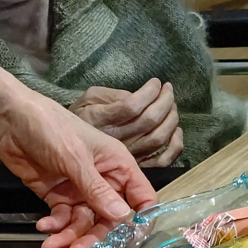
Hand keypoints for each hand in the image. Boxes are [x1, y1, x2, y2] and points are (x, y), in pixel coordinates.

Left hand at [0, 96, 158, 247]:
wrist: (10, 121)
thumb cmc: (51, 128)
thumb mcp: (76, 159)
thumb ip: (97, 190)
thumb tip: (123, 217)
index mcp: (118, 166)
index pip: (141, 197)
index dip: (140, 220)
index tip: (132, 242)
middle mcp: (103, 181)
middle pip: (108, 218)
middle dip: (93, 237)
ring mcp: (80, 190)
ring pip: (83, 223)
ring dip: (69, 237)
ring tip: (51, 246)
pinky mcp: (58, 196)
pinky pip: (62, 219)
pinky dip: (54, 227)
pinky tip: (43, 227)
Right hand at [70, 77, 185, 167]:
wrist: (72, 146)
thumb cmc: (83, 117)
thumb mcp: (89, 98)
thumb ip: (113, 95)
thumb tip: (138, 96)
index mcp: (101, 118)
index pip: (133, 105)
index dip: (150, 91)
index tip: (156, 82)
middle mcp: (116, 138)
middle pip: (150, 120)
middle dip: (166, 101)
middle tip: (168, 90)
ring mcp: (128, 154)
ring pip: (159, 138)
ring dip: (172, 119)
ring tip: (171, 105)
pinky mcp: (138, 164)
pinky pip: (162, 160)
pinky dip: (175, 146)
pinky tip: (176, 132)